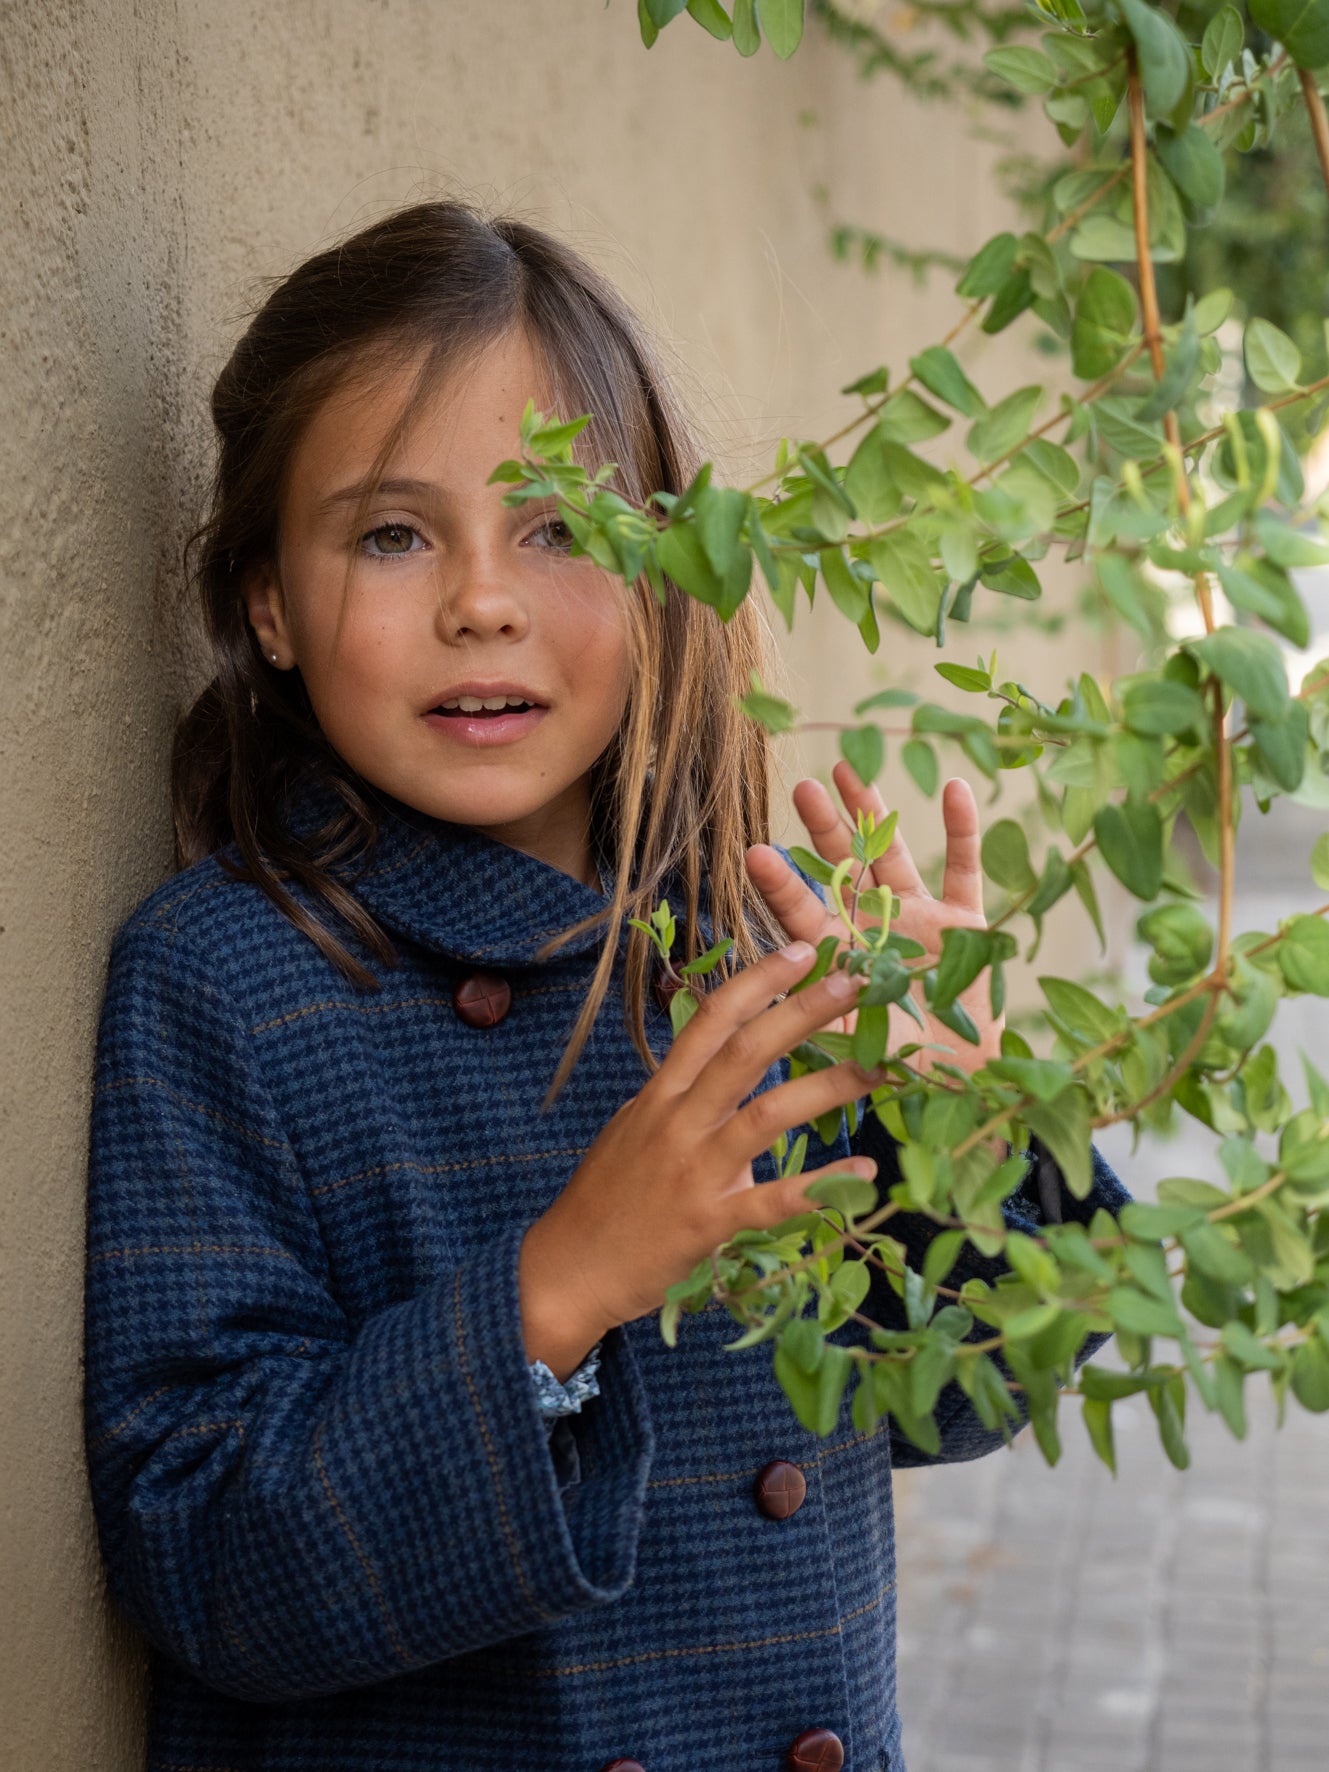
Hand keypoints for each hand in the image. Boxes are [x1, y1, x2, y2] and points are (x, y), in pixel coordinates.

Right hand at [519, 943, 879, 1374]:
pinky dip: (820, 1186)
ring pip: (766, 1115)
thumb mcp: (632, 1129)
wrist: (569, 1270)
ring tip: (878, 1069)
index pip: (710, 1020)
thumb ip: (675, 1099)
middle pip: (745, 1052)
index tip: (800, 952)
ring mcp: (694, 1171)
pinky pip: (772, 1200)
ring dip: (826, 1088)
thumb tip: (709, 1073)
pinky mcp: (709, 1223)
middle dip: (802, 1012)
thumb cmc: (604, 1199)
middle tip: (854, 983)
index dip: (756, 981)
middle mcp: (678, 1121)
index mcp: (661, 1094)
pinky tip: (864, 1172)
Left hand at [745, 761, 1003, 1075]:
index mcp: (838, 954)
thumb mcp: (851, 1041)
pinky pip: (963, 868)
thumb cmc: (898, 1065)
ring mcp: (919, 918)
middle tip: (802, 786)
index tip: (756, 852)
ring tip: (850, 770)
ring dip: (874, 813)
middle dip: (824, 827)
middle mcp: (873, 926)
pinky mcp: (965, 921)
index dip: (781, 884)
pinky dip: (962, 831)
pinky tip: (954, 788)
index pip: (802, 911)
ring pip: (892, 855)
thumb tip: (786, 990)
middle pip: (843, 867)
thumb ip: (823, 1012)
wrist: (961, 1080)